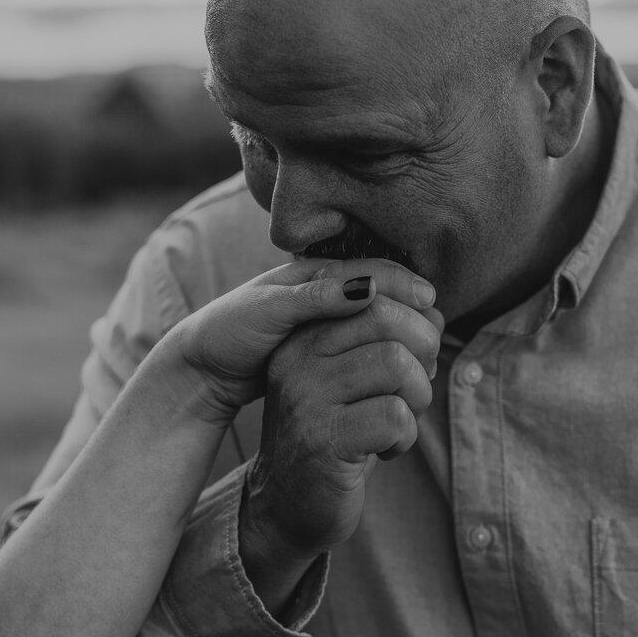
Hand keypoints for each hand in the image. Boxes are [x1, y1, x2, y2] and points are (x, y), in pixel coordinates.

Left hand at [172, 258, 438, 423]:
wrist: (200, 367)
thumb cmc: (228, 333)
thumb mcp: (268, 311)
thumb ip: (314, 297)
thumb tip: (367, 288)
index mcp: (311, 273)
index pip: (371, 270)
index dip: (404, 284)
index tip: (431, 303)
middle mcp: (320, 290)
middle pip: (381, 291)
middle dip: (412, 306)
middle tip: (437, 328)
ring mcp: (321, 318)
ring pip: (375, 317)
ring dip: (403, 329)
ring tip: (427, 348)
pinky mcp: (319, 346)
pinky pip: (362, 341)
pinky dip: (385, 349)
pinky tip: (399, 366)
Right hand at [239, 258, 443, 594]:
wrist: (288, 504)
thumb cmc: (334, 435)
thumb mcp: (355, 378)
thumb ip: (386, 338)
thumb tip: (434, 311)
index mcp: (304, 334)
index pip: (373, 292)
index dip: (416, 317)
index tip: (421, 353)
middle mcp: (297, 358)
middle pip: (386, 319)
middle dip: (423, 351)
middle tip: (415, 387)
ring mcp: (306, 398)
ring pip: (395, 364)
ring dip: (417, 396)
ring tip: (400, 420)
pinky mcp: (322, 441)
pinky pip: (394, 415)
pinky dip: (405, 435)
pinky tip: (387, 448)